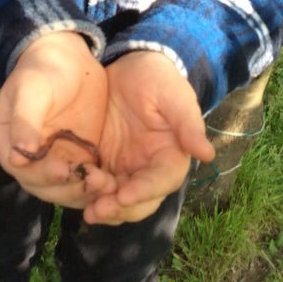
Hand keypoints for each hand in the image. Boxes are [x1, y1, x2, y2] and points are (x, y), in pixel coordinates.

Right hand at [0, 32, 115, 207]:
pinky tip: (116, 182)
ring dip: (87, 191)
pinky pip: (87, 178)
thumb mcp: (30, 91)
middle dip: (69, 188)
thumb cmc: (42, 70)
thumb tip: (17, 157)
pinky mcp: (80, 156)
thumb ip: (25, 121)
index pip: (22, 170)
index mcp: (10, 143)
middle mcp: (31, 158)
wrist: (68, 59)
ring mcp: (57, 158)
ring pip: (68, 187)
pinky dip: (99, 184)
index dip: (42, 174)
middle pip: (46, 186)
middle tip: (94, 181)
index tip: (63, 169)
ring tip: (109, 184)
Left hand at [84, 51, 214, 224]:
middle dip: (121, 208)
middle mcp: (149, 168)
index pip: (162, 181)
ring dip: (105, 208)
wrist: (127, 70)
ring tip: (88, 211)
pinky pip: (98, 186)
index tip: (125, 197)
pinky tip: (75, 195)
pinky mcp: (105, 163)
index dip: (145, 191)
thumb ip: (187, 123)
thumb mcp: (173, 95)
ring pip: (119, 199)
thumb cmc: (155, 78)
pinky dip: (89, 194)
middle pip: (140, 200)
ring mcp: (125, 167)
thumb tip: (207, 154)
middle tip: (99, 211)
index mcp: (170, 155)